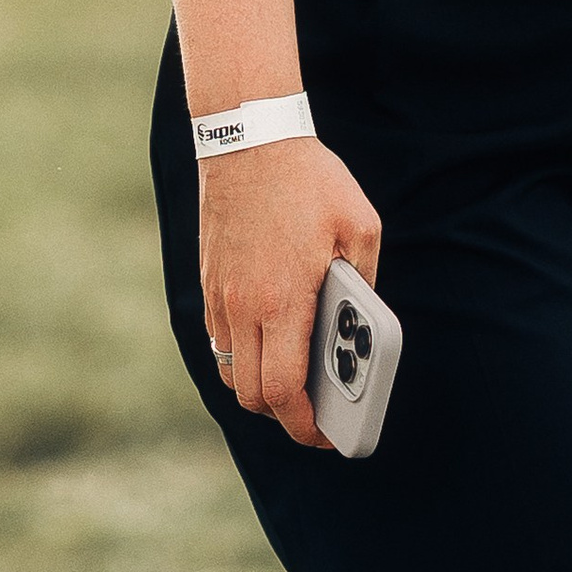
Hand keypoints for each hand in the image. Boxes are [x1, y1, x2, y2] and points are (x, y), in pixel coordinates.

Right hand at [199, 137, 380, 448]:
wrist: (247, 134)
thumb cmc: (308, 179)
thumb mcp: (359, 226)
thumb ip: (363, 281)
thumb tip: (360, 320)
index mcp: (281, 300)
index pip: (282, 390)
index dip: (303, 425)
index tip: (326, 436)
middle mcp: (242, 306)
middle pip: (250, 393)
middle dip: (283, 416)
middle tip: (314, 415)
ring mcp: (219, 293)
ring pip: (229, 368)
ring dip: (258, 384)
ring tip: (293, 378)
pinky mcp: (209, 277)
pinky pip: (220, 337)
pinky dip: (242, 352)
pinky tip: (270, 335)